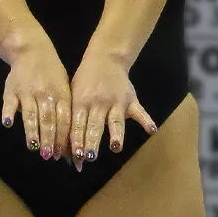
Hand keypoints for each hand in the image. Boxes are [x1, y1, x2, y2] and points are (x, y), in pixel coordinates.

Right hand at [1, 47, 71, 161]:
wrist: (31, 50)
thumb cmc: (52, 74)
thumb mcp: (64, 88)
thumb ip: (64, 113)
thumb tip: (68, 143)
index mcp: (61, 94)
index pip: (63, 119)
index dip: (62, 137)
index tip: (61, 154)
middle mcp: (44, 93)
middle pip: (47, 119)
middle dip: (48, 139)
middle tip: (47, 156)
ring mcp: (27, 91)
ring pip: (30, 113)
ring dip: (32, 131)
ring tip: (33, 146)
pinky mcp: (11, 89)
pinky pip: (9, 102)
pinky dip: (8, 112)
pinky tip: (8, 123)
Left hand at [69, 53, 157, 171]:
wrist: (105, 58)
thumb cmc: (85, 81)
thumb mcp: (73, 94)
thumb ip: (71, 120)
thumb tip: (66, 148)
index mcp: (81, 102)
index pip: (78, 124)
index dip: (77, 140)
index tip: (76, 157)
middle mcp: (98, 102)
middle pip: (95, 125)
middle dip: (92, 141)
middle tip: (90, 158)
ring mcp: (116, 101)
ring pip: (115, 120)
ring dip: (115, 134)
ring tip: (115, 147)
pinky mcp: (131, 100)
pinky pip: (139, 111)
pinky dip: (146, 120)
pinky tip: (152, 130)